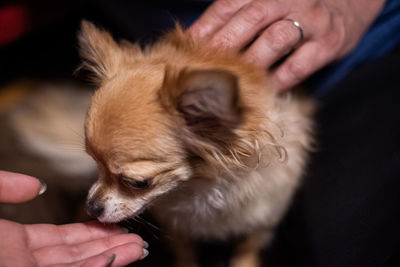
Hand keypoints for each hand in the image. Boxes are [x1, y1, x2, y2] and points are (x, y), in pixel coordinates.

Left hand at [0, 171, 146, 265]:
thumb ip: (6, 186)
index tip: (112, 222)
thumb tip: (37, 186)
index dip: (89, 230)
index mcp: (13, 243)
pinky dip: (100, 266)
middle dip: (109, 244)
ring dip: (113, 256)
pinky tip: (119, 255)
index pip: (61, 237)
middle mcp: (27, 261)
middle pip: (77, 254)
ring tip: (139, 247)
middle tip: (136, 238)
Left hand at [189, 0, 384, 90]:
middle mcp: (288, 0)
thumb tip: (200, 41)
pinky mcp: (329, 43)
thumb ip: (240, 16)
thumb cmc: (297, 7)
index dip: (206, 26)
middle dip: (224, 43)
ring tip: (230, 80)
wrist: (350, 3)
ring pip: (276, 38)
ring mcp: (311, 20)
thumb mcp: (270, 2)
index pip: (229, 4)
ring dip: (251, 61)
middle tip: (203, 67)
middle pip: (251, 18)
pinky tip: (264, 90)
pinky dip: (279, 79)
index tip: (186, 47)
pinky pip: (300, 64)